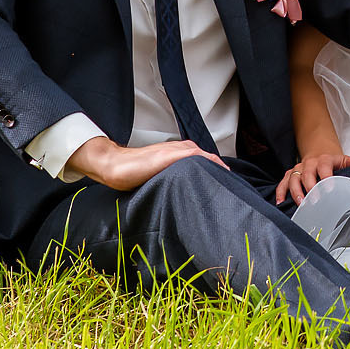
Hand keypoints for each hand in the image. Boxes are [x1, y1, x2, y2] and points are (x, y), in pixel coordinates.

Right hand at [68, 136, 226, 192]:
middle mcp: (182, 149)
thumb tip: (186, 199)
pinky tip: (219, 174)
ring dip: (219, 169)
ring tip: (230, 185)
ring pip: (207, 157)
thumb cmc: (134, 173)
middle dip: (221, 173)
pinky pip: (199, 156)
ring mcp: (178, 150)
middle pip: (210, 159)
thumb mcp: (159, 177)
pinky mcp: (174, 154)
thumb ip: (174, 181)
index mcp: (179, 154)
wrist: (116, 165)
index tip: (226, 189)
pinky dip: (212, 163)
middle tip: (233, 189)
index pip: (205, 162)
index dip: (217, 174)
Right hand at [274, 150, 349, 205]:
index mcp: (323, 160)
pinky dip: (280, 192)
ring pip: (294, 179)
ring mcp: (298, 169)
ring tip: (300, 204)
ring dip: (296, 192)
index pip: (324, 167)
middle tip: (314, 200)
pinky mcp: (290, 175)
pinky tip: (280, 202)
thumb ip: (349, 162)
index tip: (329, 188)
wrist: (318, 153)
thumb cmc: (331, 163)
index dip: (326, 177)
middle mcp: (309, 164)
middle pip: (307, 174)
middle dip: (310, 188)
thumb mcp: (342, 160)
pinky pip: (283, 183)